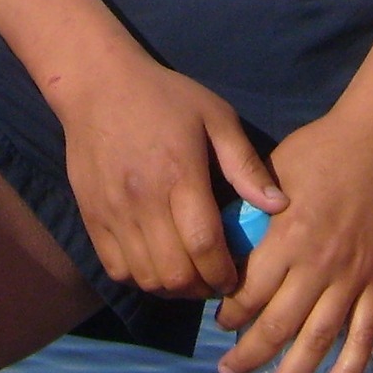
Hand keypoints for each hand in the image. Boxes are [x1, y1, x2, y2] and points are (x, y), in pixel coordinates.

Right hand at [53, 51, 281, 300]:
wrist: (98, 85)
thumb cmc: (164, 97)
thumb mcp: (215, 116)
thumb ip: (246, 164)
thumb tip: (280, 205)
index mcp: (180, 175)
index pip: (204, 245)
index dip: (223, 273)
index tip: (236, 278)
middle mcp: (144, 200)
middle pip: (174, 273)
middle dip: (201, 287)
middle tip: (214, 279)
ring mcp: (113, 212)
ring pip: (145, 278)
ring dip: (172, 287)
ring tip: (188, 275)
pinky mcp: (91, 217)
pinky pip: (116, 268)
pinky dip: (139, 277)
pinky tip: (156, 264)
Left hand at [215, 101, 372, 372]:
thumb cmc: (321, 148)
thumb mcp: (274, 170)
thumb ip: (249, 208)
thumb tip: (219, 237)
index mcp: (288, 235)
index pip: (250, 292)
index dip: (229, 314)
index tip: (217, 322)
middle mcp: (319, 263)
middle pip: (277, 326)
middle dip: (248, 356)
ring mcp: (352, 277)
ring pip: (317, 341)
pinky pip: (363, 335)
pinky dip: (349, 370)